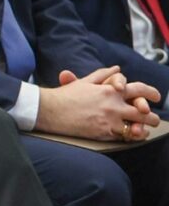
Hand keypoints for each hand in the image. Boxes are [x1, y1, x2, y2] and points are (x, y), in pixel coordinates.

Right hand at [36, 67, 158, 139]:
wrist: (50, 110)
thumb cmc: (64, 95)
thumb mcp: (84, 81)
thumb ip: (102, 74)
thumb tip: (116, 68)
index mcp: (109, 90)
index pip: (138, 89)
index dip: (150, 92)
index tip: (156, 96)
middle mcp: (113, 105)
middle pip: (143, 111)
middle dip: (150, 116)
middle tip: (153, 118)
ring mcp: (110, 120)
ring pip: (137, 126)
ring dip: (143, 128)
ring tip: (144, 129)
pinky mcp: (104, 133)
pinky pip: (124, 136)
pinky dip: (131, 136)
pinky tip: (132, 135)